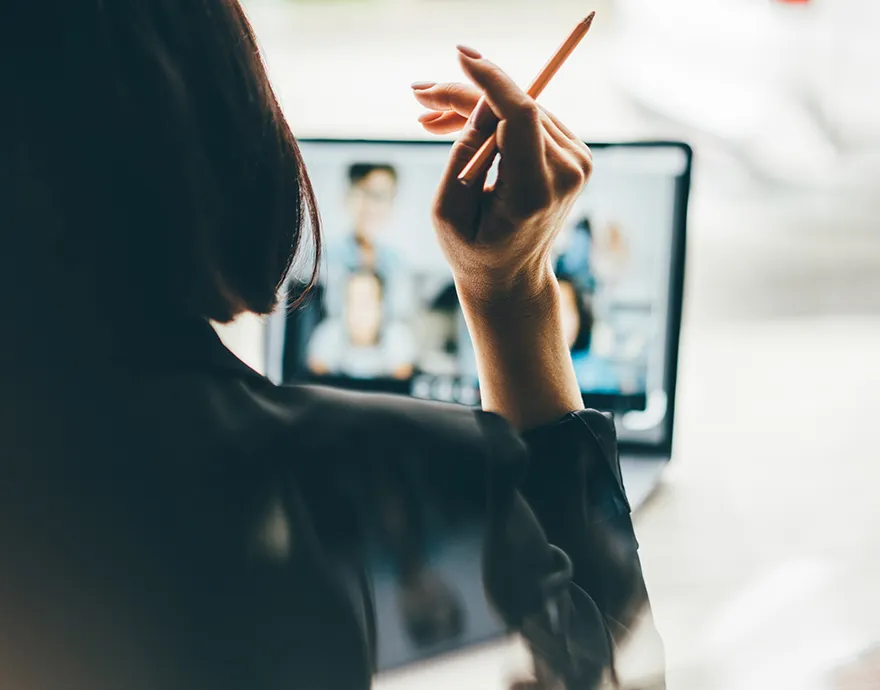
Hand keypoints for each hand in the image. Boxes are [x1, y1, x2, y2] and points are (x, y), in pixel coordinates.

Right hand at [411, 46, 592, 307]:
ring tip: (430, 119)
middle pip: (516, 108)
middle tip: (419, 97)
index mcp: (536, 192)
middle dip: (465, 97)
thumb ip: (461, 154)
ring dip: (474, 109)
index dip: (492, 81)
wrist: (513, 276)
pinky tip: (460, 127)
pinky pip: (529, 120)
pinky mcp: (574, 154)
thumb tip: (479, 101)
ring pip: (520, 110)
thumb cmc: (474, 250)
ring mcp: (577, 162)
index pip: (522, 117)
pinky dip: (496, 119)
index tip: (461, 57)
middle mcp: (566, 172)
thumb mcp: (448, 211)